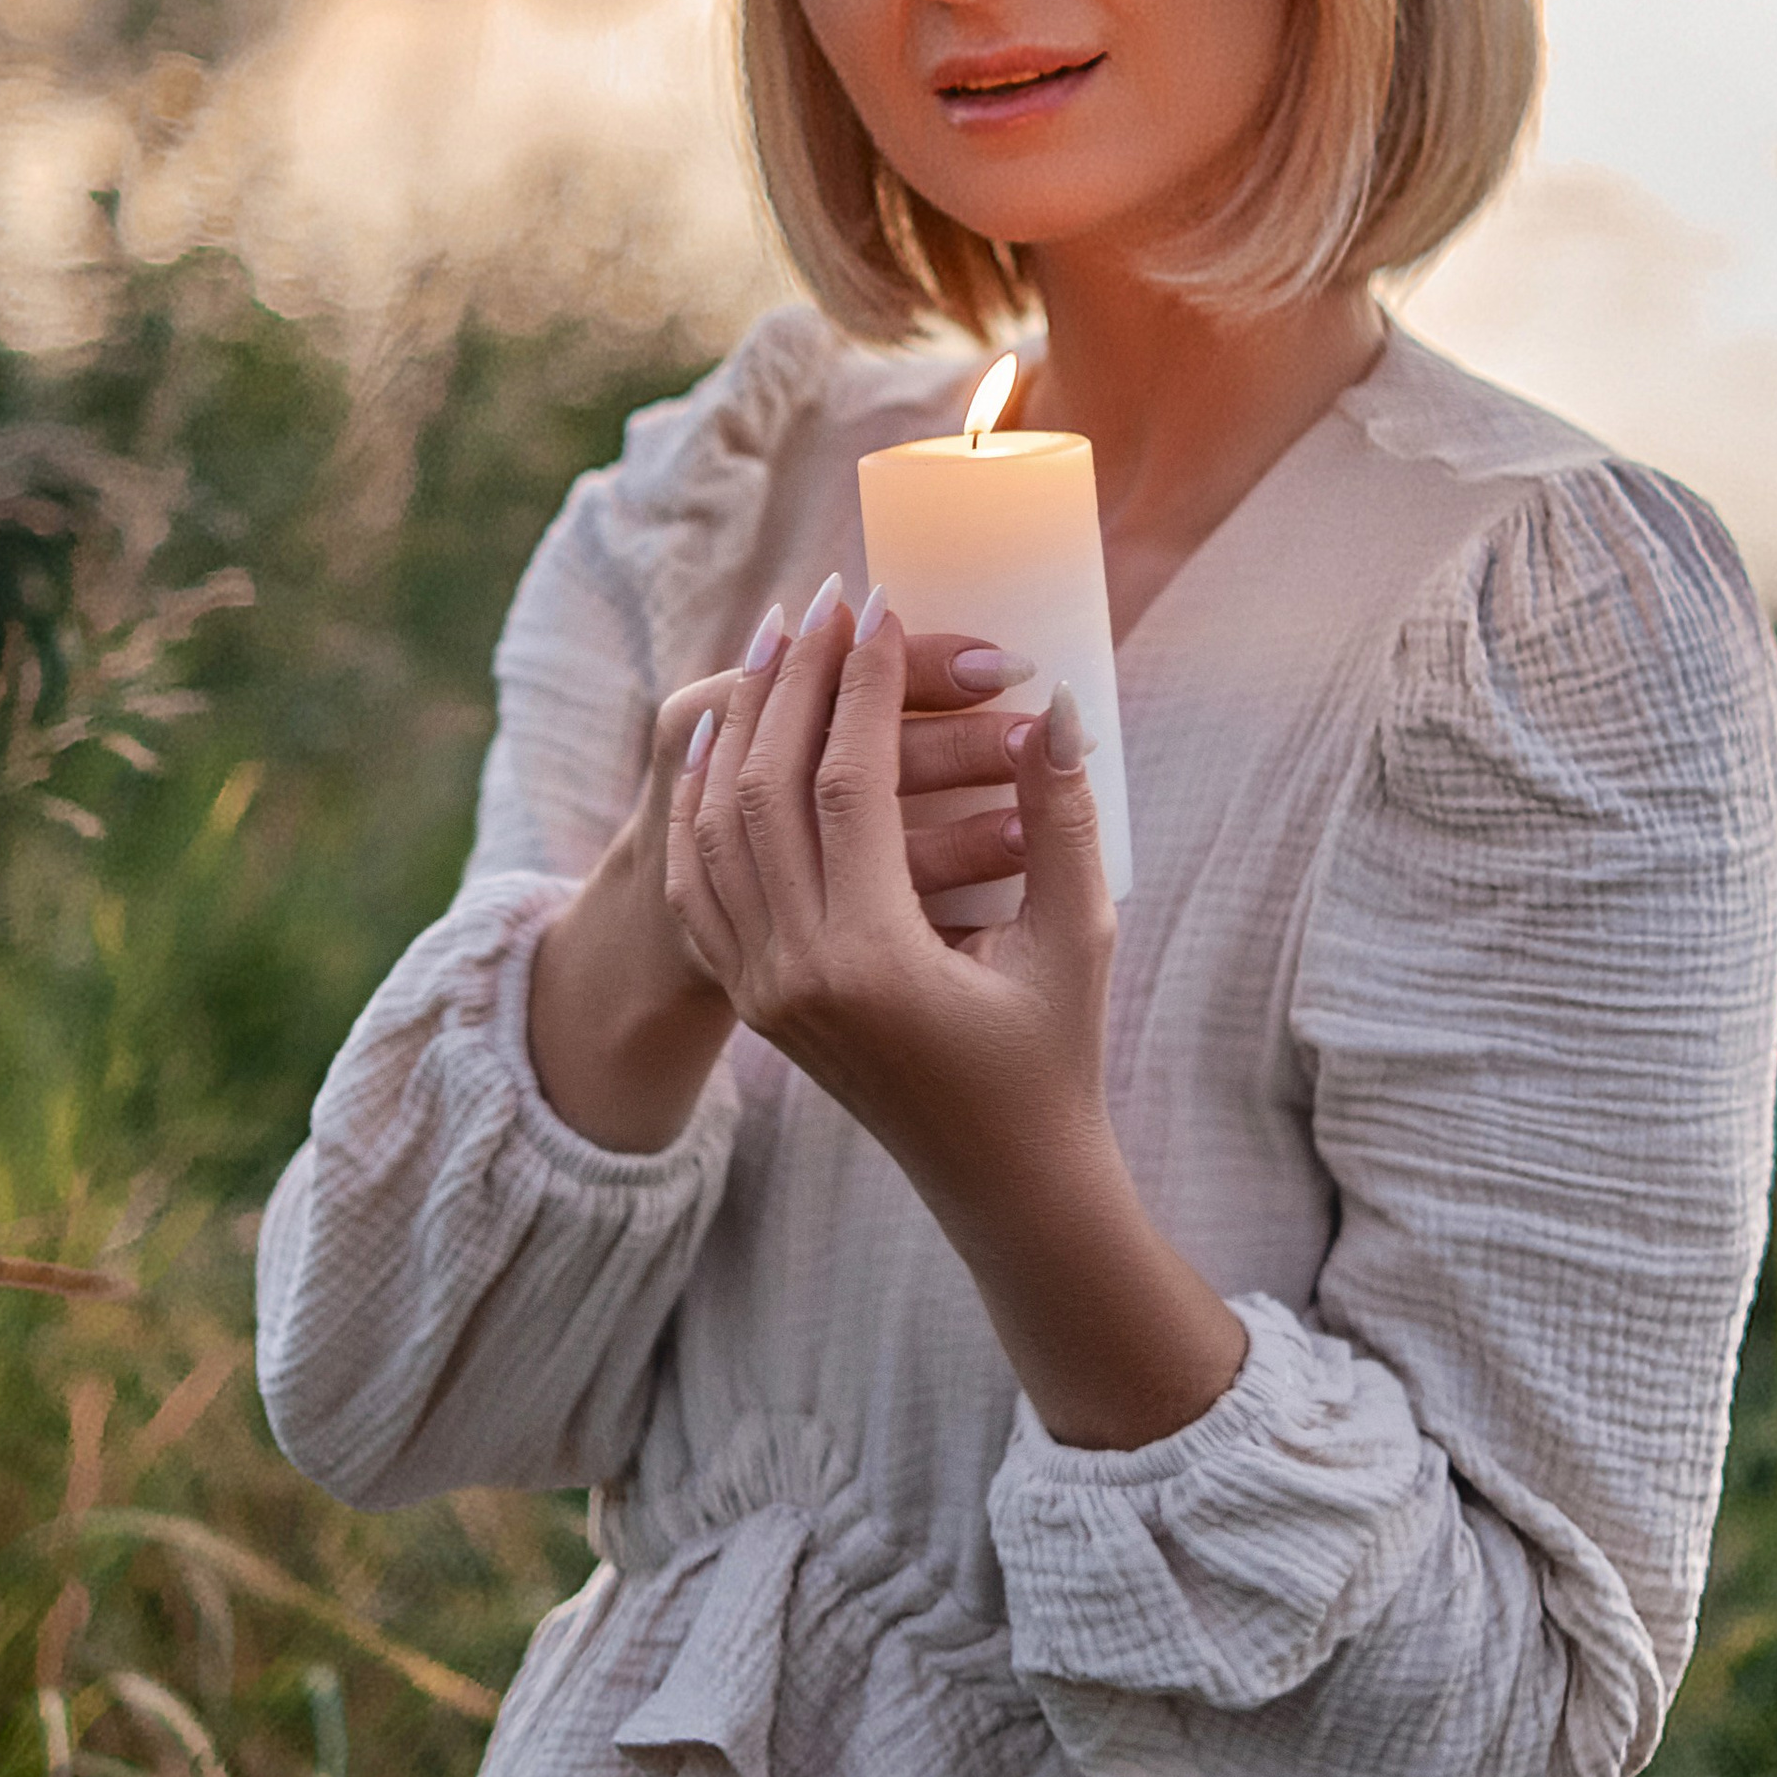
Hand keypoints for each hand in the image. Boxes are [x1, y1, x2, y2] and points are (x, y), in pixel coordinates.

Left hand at [669, 579, 1245, 1447]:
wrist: (1001, 1177)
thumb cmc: (1054, 1057)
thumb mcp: (1074, 939)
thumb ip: (1063, 819)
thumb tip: (1057, 707)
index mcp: (872, 960)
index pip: (846, 786)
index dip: (863, 686)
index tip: (882, 606)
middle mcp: (795, 974)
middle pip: (764, 790)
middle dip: (791, 682)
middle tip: (822, 598)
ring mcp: (762, 990)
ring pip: (717, 830)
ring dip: (740, 727)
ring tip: (770, 644)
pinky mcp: (752, 999)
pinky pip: (702, 883)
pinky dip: (704, 803)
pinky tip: (725, 743)